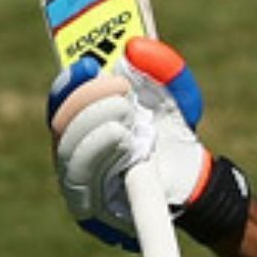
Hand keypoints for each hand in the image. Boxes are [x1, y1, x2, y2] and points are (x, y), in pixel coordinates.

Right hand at [48, 38, 206, 249]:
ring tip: (128, 117)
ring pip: (67, 152)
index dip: (68, 81)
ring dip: (95, 128)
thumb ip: (164, 67)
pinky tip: (125, 141)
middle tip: (122, 91)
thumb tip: (135, 45)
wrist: (195, 178)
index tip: (88, 64)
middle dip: (88, 102)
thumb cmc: (173, 133)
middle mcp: (74, 148)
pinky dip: (100, 155)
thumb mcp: (177, 95)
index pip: (61, 100)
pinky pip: (82, 182)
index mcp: (85, 120)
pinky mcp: (88, 210)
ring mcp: (78, 181)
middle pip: (61, 124)